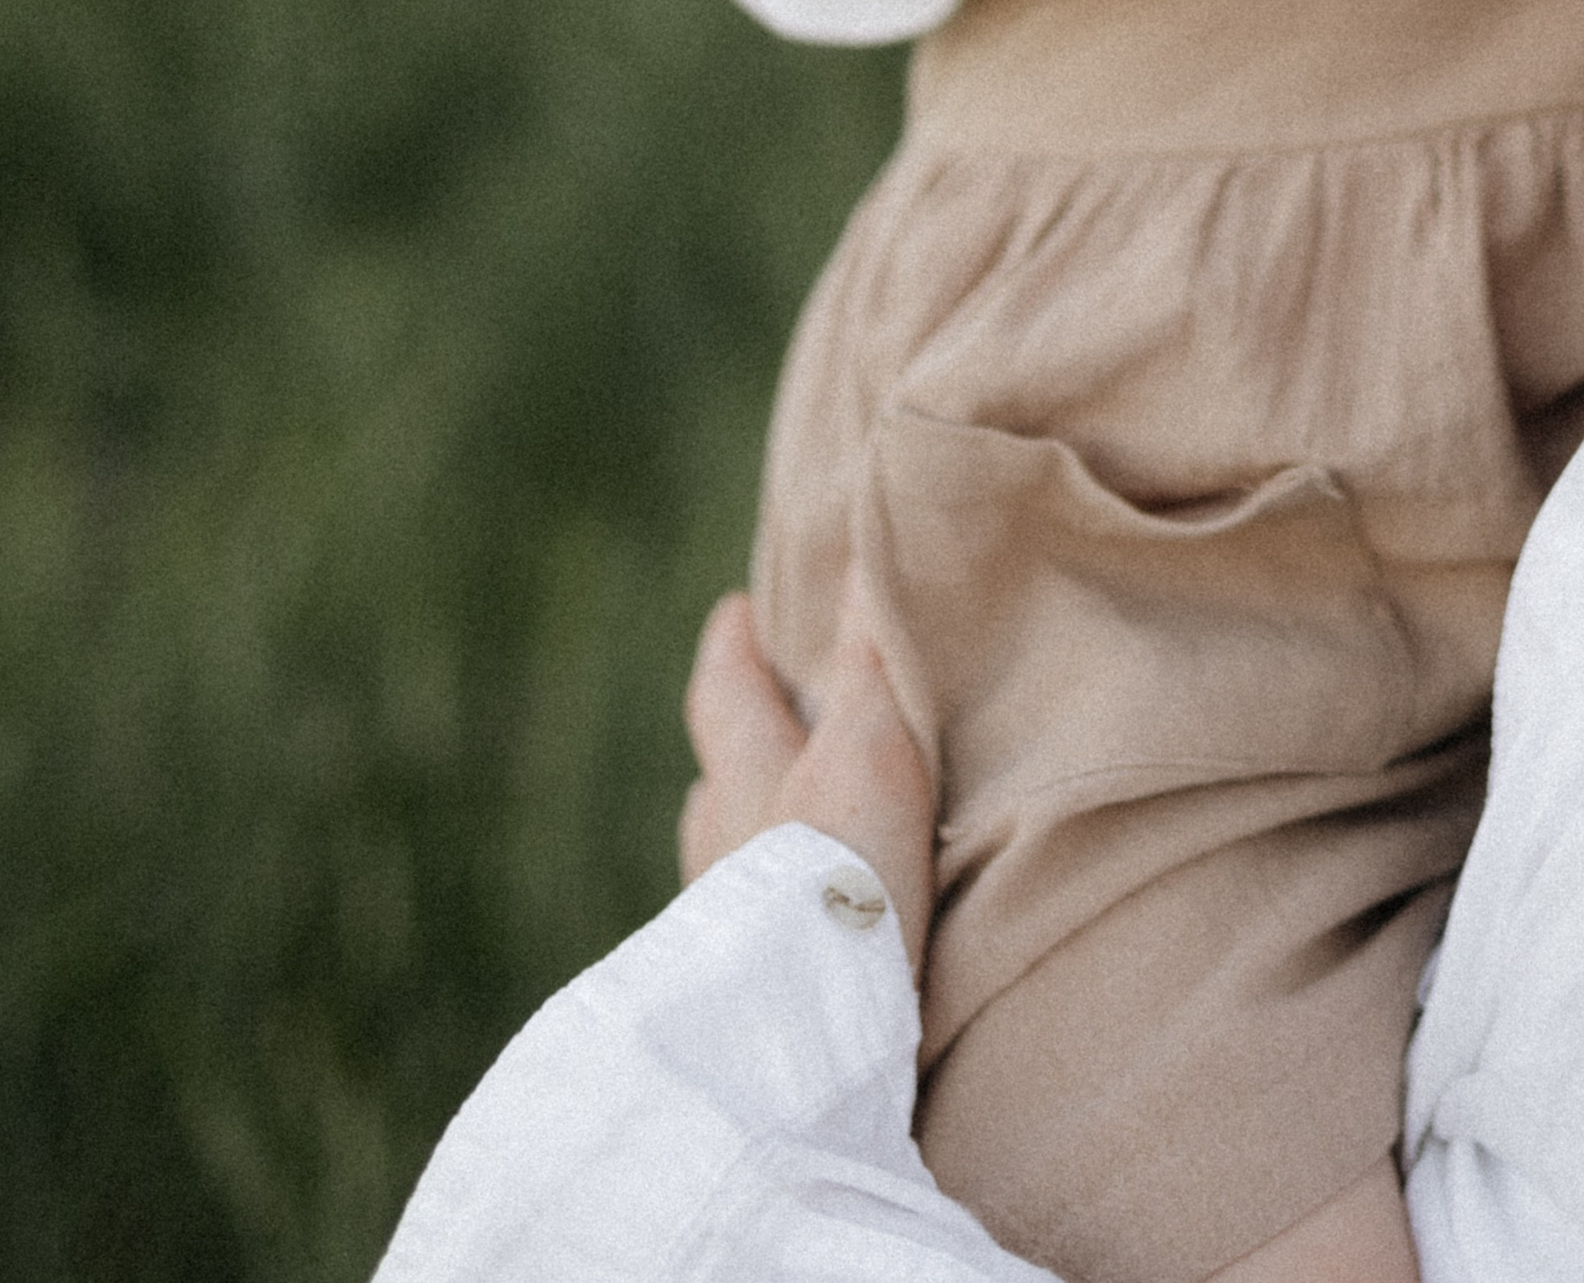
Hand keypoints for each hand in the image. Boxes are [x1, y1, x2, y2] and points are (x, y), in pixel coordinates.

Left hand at [680, 585, 935, 971]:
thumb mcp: (869, 745)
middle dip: (735, 749)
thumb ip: (868, 659)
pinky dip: (765, 910)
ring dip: (745, 834)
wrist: (803, 1028)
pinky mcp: (741, 993)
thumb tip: (865, 555)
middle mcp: (718, 844)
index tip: (736, 611)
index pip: (724, 690)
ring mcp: (721, 925)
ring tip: (780, 830)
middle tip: (757, 722)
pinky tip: (795, 928)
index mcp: (747, 771)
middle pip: (713, 781)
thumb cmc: (838, 870)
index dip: (731, 646)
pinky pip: (745, 929)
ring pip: (722, 857)